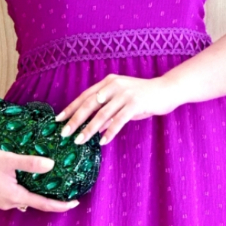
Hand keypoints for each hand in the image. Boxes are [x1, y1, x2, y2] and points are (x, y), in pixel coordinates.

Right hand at [0, 142, 78, 212]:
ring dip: (24, 192)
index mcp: (15, 196)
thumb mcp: (9, 159)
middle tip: (54, 187)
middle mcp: (6, 204)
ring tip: (29, 181)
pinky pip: (5, 198)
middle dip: (41, 196)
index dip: (60, 205)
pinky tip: (9, 181)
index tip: (74, 203)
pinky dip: (11, 192)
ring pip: (16, 200)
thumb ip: (30, 163)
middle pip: (30, 202)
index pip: (43, 204)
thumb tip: (51, 165)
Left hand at [55, 73, 177, 145]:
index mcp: (108, 83)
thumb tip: (96, 129)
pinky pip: (119, 120)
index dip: (71, 108)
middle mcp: (114, 86)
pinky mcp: (136, 103)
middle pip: (89, 105)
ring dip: (89, 129)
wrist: (167, 90)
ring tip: (80, 141)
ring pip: (102, 114)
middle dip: (75, 120)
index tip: (59, 120)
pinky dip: (110, 132)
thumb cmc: (144, 97)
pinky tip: (103, 142)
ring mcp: (125, 94)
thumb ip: (108, 112)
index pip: (84, 96)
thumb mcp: (122, 102)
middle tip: (64, 133)